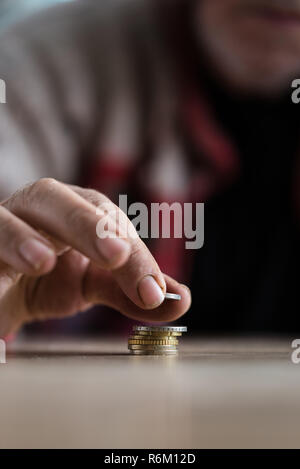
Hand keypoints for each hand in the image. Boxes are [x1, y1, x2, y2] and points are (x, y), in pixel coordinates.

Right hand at [0, 178, 190, 336]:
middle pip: (55, 200)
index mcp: (71, 210)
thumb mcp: (94, 283)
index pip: (106, 219)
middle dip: (86, 224)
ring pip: (1, 220)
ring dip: (20, 237)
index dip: (132, 253)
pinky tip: (2, 295)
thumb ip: (131, 290)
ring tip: (42, 262)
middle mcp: (34, 211)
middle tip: (115, 255)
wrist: (3, 290)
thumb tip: (182, 301)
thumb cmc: (50, 278)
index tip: (152, 291)